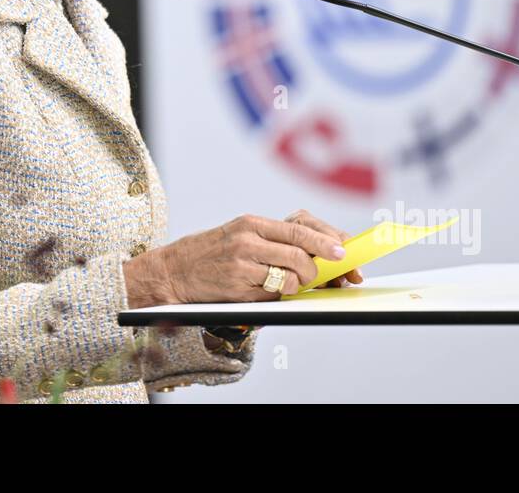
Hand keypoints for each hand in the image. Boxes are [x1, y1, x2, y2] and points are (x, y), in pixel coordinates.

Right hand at [128, 211, 358, 306]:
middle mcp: (247, 240)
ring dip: (299, 284)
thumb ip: (273, 240)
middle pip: (299, 252)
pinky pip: (273, 294)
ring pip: (289, 276)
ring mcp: (242, 264)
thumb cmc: (213, 253)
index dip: (326, 240)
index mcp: (252, 223)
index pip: (298, 228)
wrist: (174, 271)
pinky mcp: (237, 287)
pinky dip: (279, 296)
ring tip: (292, 284)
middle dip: (321, 267)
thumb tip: (317, 253)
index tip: (345, 251)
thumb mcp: (240, 234)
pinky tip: (271, 291)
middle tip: (331, 275)